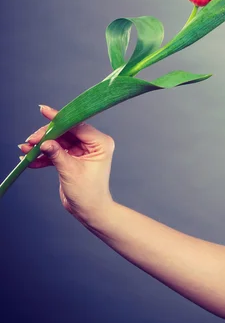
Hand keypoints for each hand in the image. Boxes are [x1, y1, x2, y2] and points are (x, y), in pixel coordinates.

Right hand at [18, 105, 115, 223]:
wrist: (89, 211)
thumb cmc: (88, 193)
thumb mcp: (71, 172)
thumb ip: (57, 155)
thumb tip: (44, 142)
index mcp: (100, 143)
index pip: (77, 125)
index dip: (60, 119)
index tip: (44, 111)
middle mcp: (93, 144)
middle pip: (66, 132)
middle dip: (47, 136)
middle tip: (31, 140)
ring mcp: (83, 150)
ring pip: (59, 141)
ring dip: (42, 146)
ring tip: (26, 149)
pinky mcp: (73, 158)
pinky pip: (57, 152)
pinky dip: (44, 156)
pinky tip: (30, 159)